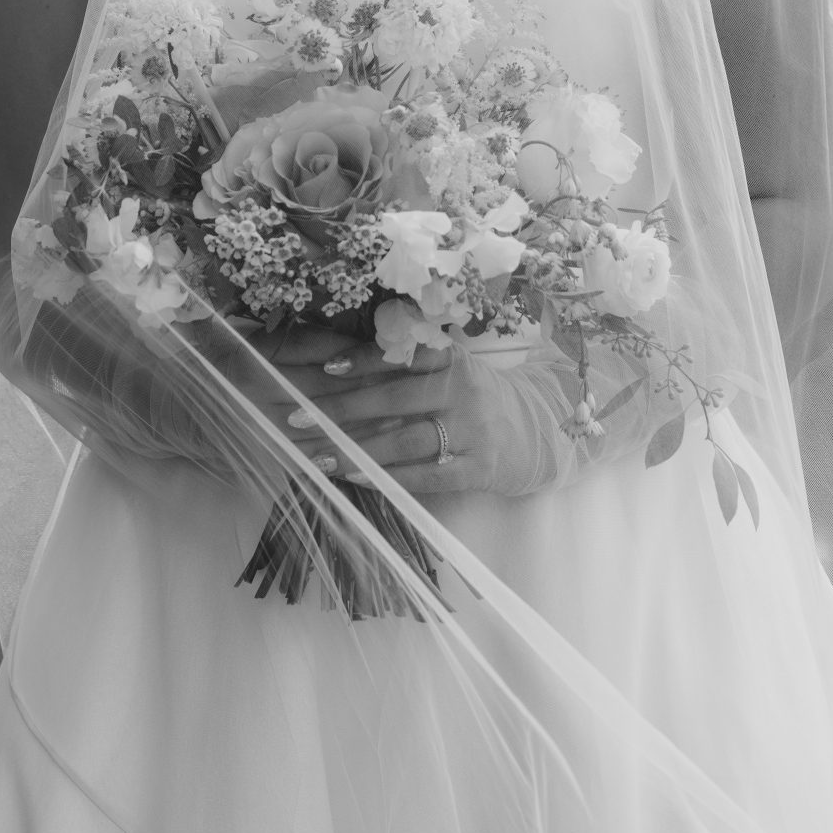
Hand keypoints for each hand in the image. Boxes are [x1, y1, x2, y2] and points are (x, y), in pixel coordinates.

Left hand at [234, 324, 553, 498]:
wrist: (536, 431)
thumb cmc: (473, 398)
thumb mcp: (449, 370)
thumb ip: (404, 364)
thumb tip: (332, 363)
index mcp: (452, 358)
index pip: (404, 354)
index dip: (363, 360)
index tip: (324, 369)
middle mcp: (463, 389)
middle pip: (396, 398)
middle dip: (341, 410)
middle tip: (296, 419)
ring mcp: (473, 430)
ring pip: (407, 439)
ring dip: (357, 450)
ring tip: (317, 456)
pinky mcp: (479, 467)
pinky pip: (427, 474)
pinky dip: (388, 477)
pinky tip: (355, 478)